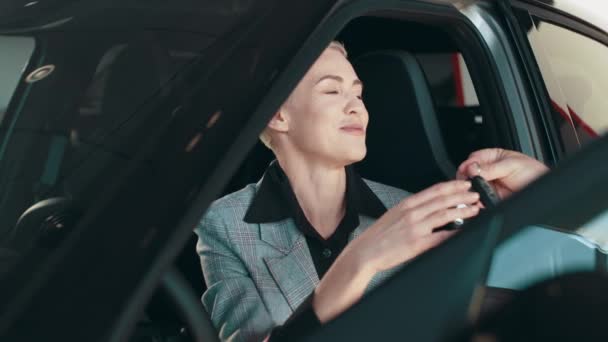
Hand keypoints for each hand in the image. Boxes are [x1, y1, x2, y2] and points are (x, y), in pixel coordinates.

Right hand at [352, 180, 480, 273]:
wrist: (365, 252)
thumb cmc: (378, 236)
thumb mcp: (394, 215)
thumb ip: (412, 210)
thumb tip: (430, 207)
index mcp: (406, 204)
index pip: (434, 190)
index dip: (452, 186)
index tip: (463, 184)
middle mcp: (412, 213)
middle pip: (443, 200)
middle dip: (462, 195)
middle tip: (475, 194)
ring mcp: (416, 227)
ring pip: (445, 214)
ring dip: (463, 210)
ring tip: (475, 209)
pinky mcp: (418, 243)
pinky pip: (441, 236)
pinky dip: (455, 232)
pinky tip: (464, 230)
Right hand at [456, 148, 548, 197]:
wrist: (546, 193)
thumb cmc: (534, 173)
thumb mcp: (512, 166)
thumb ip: (491, 167)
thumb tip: (472, 168)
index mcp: (494, 157)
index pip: (474, 158)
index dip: (469, 164)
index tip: (467, 170)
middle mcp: (490, 171)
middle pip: (470, 173)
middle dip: (467, 178)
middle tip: (468, 182)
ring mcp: (490, 185)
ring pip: (473, 187)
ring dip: (471, 190)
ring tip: (473, 192)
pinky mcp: (492, 198)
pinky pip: (479, 199)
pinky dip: (476, 201)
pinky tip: (477, 200)